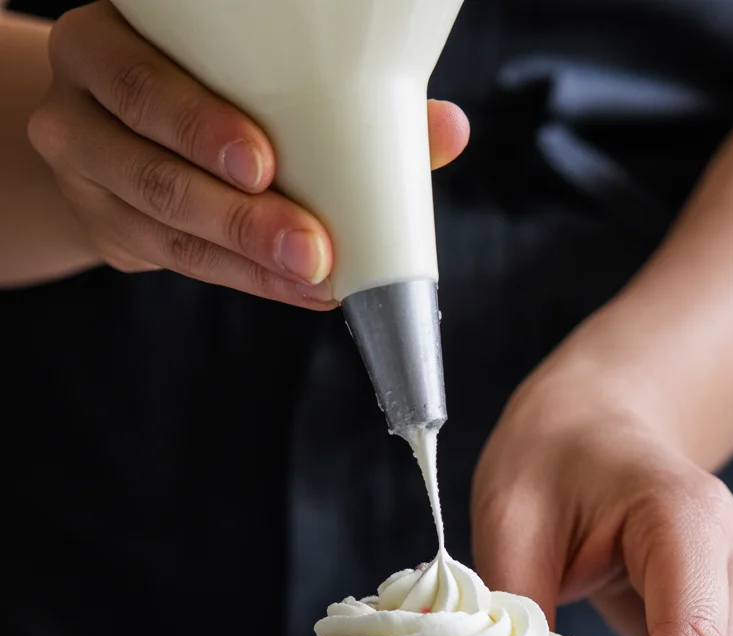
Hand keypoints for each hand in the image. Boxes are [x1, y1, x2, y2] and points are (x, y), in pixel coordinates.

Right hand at [27, 1, 468, 306]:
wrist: (107, 128)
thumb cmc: (197, 86)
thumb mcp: (242, 75)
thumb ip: (332, 96)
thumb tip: (447, 129)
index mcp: (105, 44)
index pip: (137, 82)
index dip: (196, 125)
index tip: (264, 164)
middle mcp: (81, 109)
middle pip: (152, 170)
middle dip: (240, 217)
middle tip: (310, 246)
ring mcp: (90, 180)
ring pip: (166, 230)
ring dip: (251, 261)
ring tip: (317, 279)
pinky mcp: (110, 232)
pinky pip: (182, 263)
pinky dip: (251, 279)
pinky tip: (301, 290)